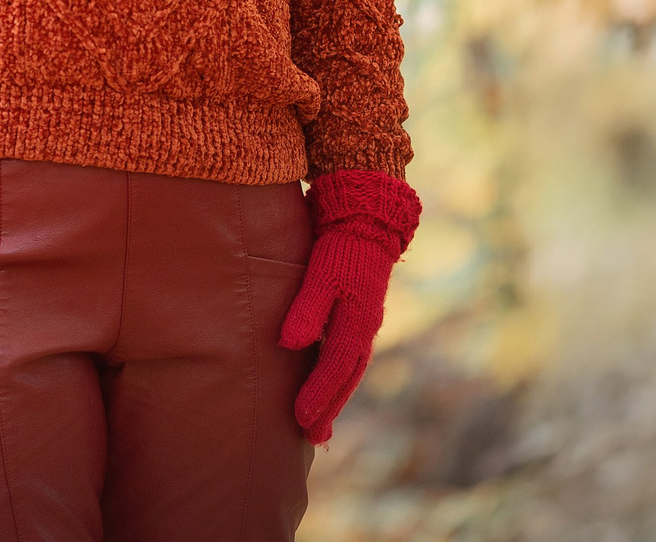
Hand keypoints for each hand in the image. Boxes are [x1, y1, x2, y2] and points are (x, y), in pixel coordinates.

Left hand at [277, 169, 420, 444]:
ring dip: (334, 396)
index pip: (335, 368)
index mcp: (358, 322)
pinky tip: (326, 385)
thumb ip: (307, 309)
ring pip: (349, 369)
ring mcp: (363, 322)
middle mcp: (365, 328)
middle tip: (312, 436)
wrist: (366, 219)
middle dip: (329, 407)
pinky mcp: (356, 314)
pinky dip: (337, 376)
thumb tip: (289, 345)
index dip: (318, 395)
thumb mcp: (321, 273)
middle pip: (346, 377)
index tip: (300, 420)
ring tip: (320, 424)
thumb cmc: (340, 245)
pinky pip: (347, 355)